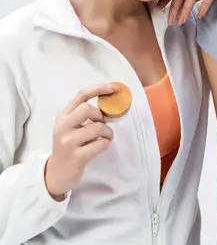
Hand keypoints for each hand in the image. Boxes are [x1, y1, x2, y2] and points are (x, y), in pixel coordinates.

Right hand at [45, 83, 118, 198]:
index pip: (81, 95)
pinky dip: (106, 143)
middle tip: (103, 124)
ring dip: (107, 132)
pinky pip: (99, 144)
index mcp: (63, 116)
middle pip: (86, 109)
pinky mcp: (76, 157)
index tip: (114, 88)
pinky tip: (103, 146)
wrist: (56, 173)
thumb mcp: (70, 127)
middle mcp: (63, 127)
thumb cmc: (69, 146)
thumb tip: (108, 106)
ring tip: (106, 137)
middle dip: (100, 115)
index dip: (99, 89)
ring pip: (96, 127)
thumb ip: (83, 115)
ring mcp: (68, 142)